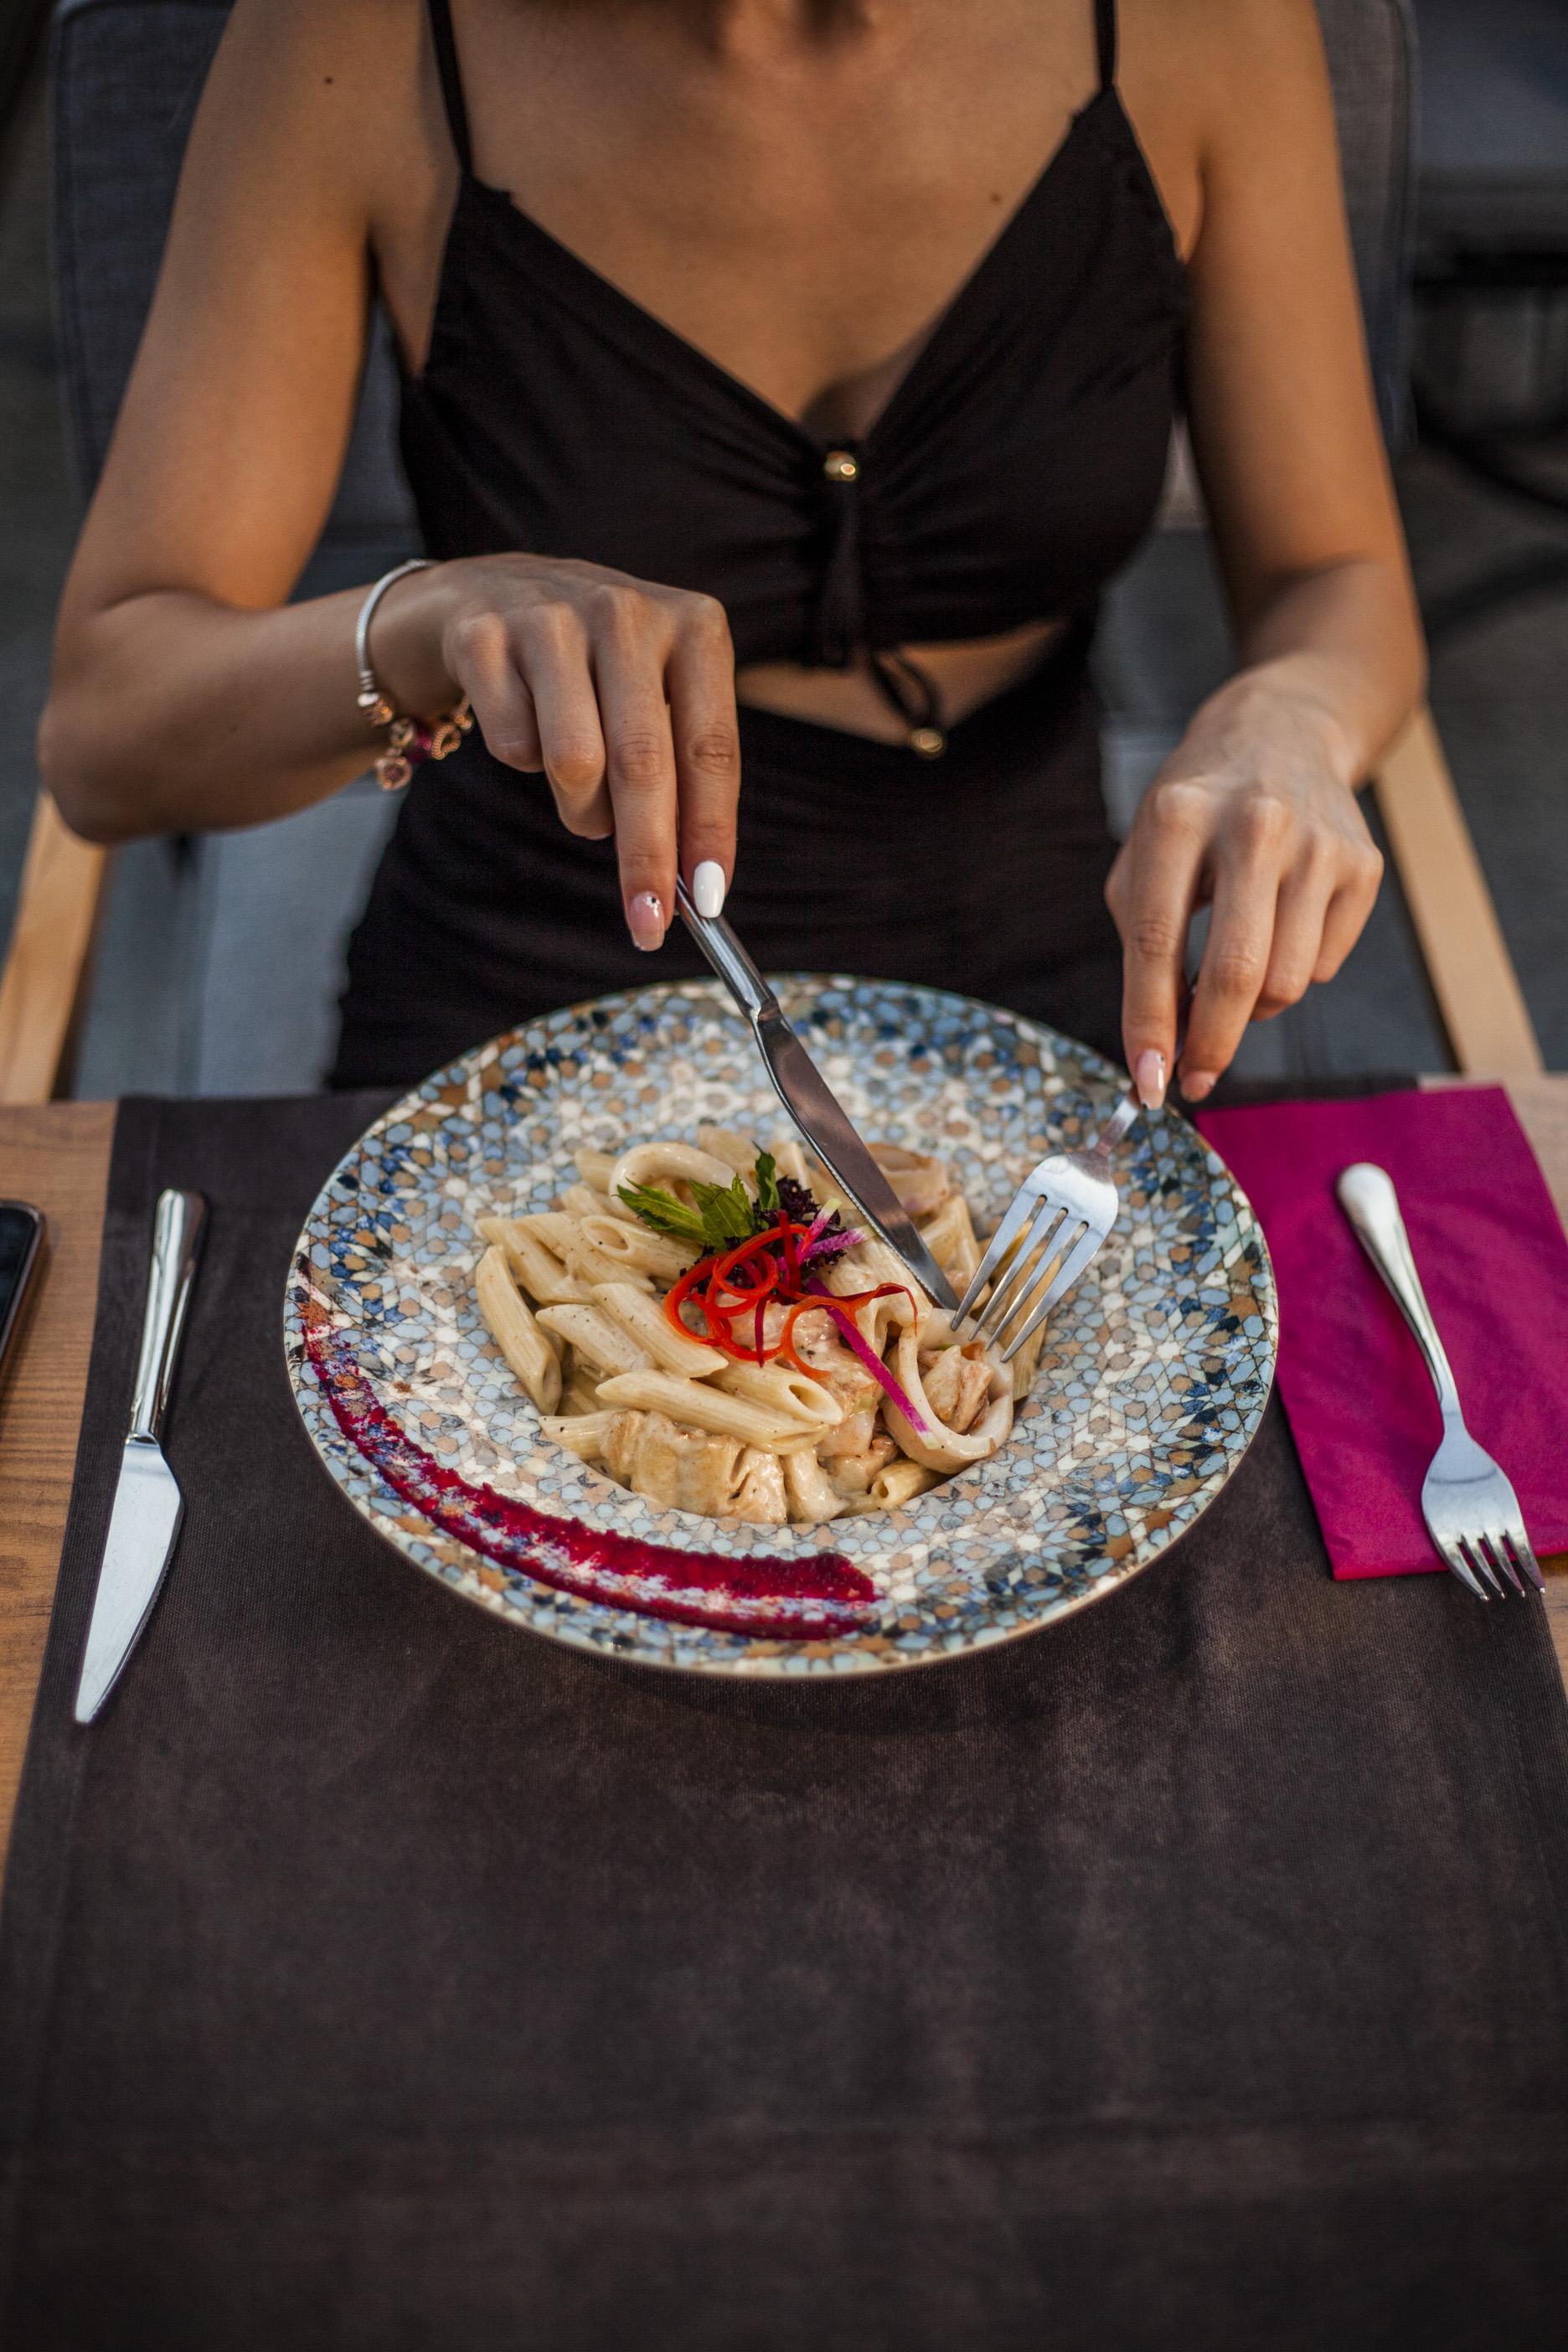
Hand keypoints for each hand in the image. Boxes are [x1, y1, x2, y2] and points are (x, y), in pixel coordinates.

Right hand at [378, 554, 739, 948]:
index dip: (710, 832)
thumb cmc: (597, 668)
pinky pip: (512, 746)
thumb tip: (694, 882)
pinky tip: (528, 725)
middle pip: (643, 763)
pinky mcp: (482, 637)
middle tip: (646, 923)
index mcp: (694, 626)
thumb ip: (683, 773)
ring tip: (582, 796)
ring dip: (581, 810)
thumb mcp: (658, 695)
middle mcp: (625, 611)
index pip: (712, 749)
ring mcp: (550, 617)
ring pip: (574, 763)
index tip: (707, 902)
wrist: (489, 595)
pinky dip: (524, 762)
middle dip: (645, 857)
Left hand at [1105, 679, 1383, 1102]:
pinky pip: (1322, 965)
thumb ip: (1143, 944)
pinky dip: (1289, 973)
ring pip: (1286, 982)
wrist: (1284, 732)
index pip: (1156, 941)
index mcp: (1179, 817)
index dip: (1150, 1023)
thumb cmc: (1196, 810)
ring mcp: (1319, 845)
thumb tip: (1162, 1047)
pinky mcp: (1364, 865)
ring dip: (1249, 1010)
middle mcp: (1256, 825)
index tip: (1146, 1083)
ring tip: (1228, 982)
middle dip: (1211, 1046)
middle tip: (1193, 1080)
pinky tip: (1274, 933)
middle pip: (1238, 973)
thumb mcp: (1146, 853)